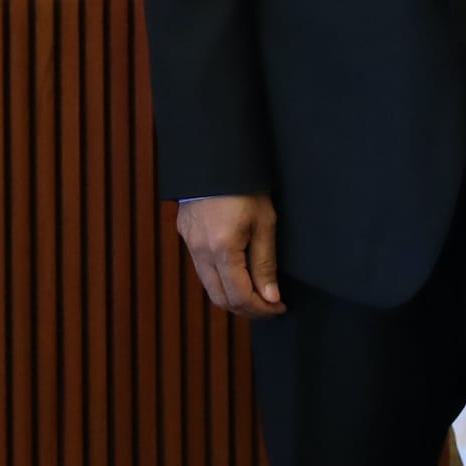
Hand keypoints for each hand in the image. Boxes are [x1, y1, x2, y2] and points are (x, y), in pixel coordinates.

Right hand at [176, 194, 286, 318]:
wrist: (215, 156)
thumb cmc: (246, 187)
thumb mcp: (265, 223)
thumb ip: (265, 264)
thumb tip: (270, 297)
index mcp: (223, 249)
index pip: (240, 297)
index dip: (262, 309)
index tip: (279, 307)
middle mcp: (201, 251)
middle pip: (220, 299)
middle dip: (246, 309)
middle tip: (268, 306)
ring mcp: (189, 243)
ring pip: (208, 286)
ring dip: (232, 296)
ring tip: (255, 292)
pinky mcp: (185, 234)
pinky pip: (201, 268)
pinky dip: (219, 279)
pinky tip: (237, 272)